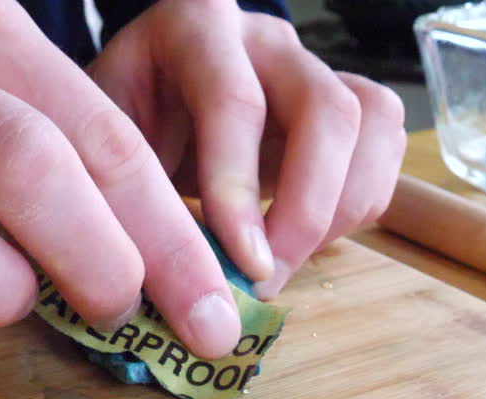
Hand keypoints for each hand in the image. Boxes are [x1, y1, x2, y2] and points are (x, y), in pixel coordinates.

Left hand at [88, 0, 406, 298]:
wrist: (138, 111)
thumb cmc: (114, 131)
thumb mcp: (101, 150)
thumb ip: (130, 196)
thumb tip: (172, 285)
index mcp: (194, 26)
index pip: (234, 102)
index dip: (239, 189)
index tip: (241, 264)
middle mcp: (263, 38)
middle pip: (327, 110)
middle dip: (306, 210)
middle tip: (267, 276)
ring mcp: (309, 66)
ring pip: (372, 122)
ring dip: (342, 209)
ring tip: (286, 262)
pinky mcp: (341, 104)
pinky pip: (384, 147)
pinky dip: (358, 206)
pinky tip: (307, 241)